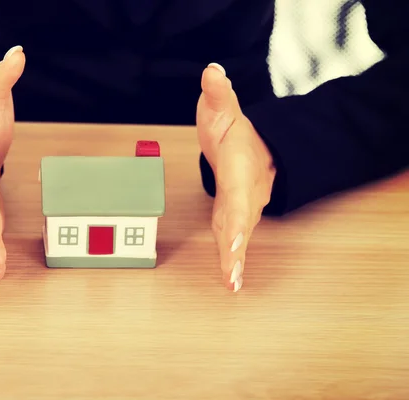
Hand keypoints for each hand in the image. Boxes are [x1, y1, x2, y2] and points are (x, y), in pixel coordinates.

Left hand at [196, 63, 275, 291]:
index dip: (238, 216)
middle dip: (237, 249)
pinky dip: (232, 259)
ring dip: (235, 261)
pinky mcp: (235, 216)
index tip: (237, 236)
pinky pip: (234, 239)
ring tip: (232, 285)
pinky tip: (231, 281)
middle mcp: (245, 192)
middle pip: (241, 222)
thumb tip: (212, 72)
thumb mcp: (223, 107)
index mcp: (240, 168)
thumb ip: (219, 93)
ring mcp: (242, 207)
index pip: (238, 193)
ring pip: (238, 236)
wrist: (255, 146)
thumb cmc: (236, 130)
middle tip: (233, 276)